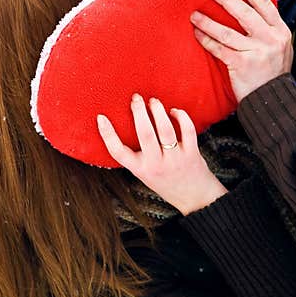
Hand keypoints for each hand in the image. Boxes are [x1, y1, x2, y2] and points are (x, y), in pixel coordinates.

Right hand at [96, 94, 226, 215]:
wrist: (194, 198)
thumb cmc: (166, 182)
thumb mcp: (145, 173)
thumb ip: (137, 155)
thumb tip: (130, 124)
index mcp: (140, 169)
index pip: (118, 152)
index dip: (107, 134)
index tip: (101, 117)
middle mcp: (156, 164)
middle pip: (145, 134)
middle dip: (138, 112)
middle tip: (135, 98)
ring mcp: (175, 159)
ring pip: (165, 129)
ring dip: (158, 111)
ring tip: (153, 101)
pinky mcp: (191, 154)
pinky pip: (187, 130)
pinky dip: (181, 116)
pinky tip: (174, 111)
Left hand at [191, 0, 292, 101]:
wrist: (274, 99)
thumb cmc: (272, 72)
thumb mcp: (279, 47)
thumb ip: (267, 29)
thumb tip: (248, 7)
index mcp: (280, 31)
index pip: (264, 4)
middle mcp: (270, 39)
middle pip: (245, 13)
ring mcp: (257, 52)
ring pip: (227, 31)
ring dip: (208, 21)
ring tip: (194, 14)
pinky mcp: (242, 65)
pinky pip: (219, 49)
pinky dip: (206, 40)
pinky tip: (197, 33)